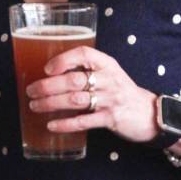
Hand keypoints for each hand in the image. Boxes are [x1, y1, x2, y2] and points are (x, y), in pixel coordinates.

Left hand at [25, 46, 159, 144]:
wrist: (149, 113)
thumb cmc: (121, 91)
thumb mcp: (109, 73)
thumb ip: (87, 69)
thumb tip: (51, 71)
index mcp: (107, 64)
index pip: (84, 54)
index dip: (63, 60)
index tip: (47, 68)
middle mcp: (109, 79)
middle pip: (74, 80)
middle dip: (48, 86)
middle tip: (31, 91)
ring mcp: (110, 99)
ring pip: (75, 100)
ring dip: (51, 103)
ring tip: (35, 105)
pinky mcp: (111, 119)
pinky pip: (84, 121)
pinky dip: (66, 123)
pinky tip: (52, 125)